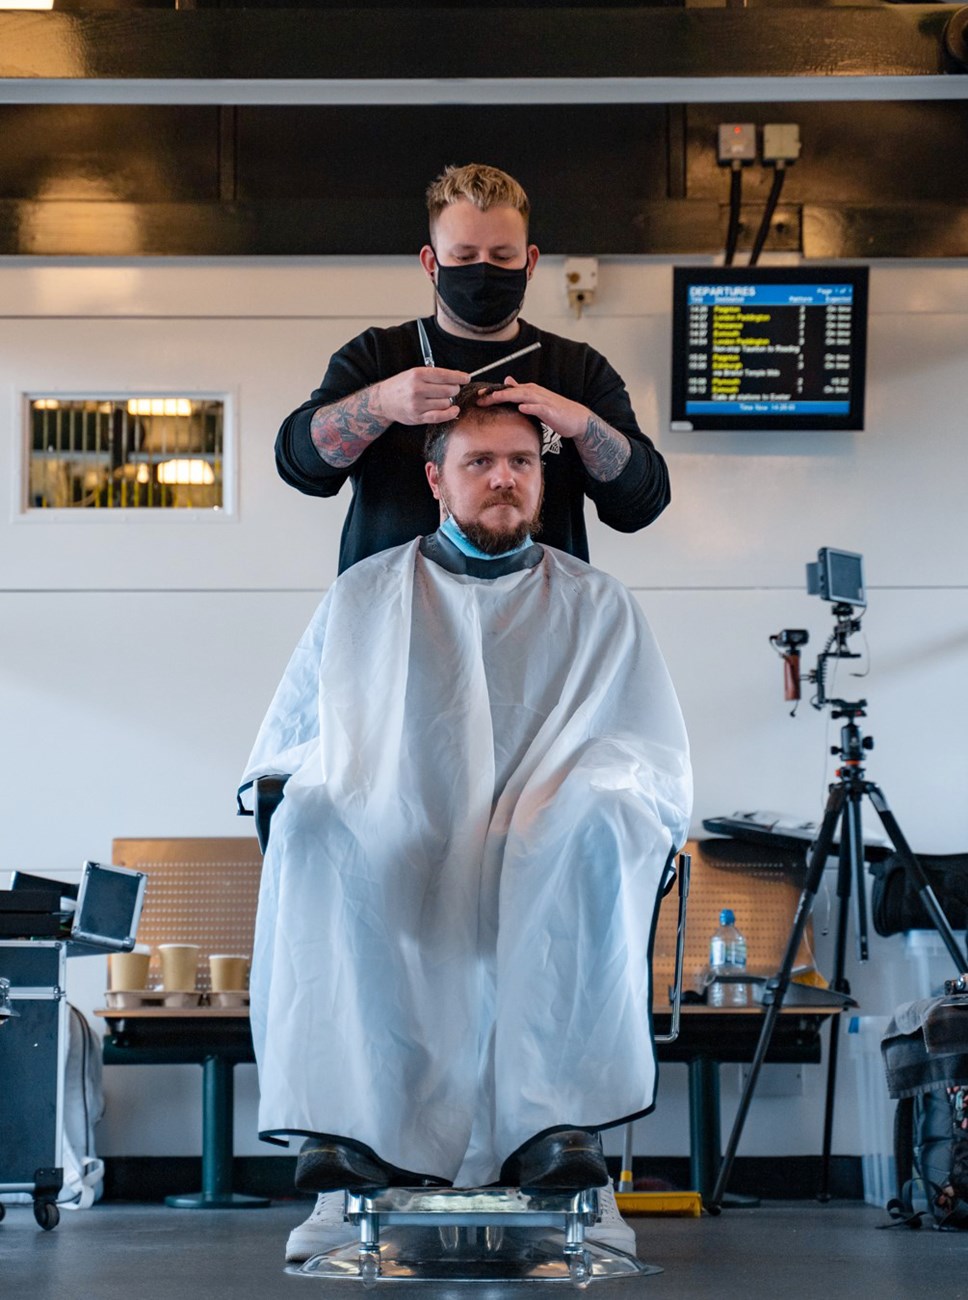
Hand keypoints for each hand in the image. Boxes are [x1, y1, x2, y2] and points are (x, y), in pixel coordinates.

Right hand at [373, 366, 468, 426]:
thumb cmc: (402, 385)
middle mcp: (417, 389)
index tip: (466, 378)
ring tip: (442, 398)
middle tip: (452, 389)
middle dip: (455, 389)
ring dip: (449, 401)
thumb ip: (435, 375)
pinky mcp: (418, 417)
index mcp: (417, 374)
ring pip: (446, 403)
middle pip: (449, 390)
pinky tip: (454, 410)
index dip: (459, 377)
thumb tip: (458, 376)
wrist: (383, 400)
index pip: (445, 375)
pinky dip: (450, 414)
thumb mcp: (415, 373)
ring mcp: (417, 404)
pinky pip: (440, 416)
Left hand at [476, 376, 590, 440]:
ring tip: (495, 398)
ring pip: (523, 396)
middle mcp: (535, 393)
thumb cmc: (555, 411)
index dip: (492, 392)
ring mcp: (543, 401)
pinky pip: (539, 408)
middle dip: (495, 394)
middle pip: (512, 391)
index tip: (477, 396)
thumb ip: (521, 391)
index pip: (507, 390)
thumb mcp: (535, 400)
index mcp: (529, 391)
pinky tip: (521, 408)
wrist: (576, 419)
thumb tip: (507, 381)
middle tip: (479, 398)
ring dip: (509, 397)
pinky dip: (530, 407)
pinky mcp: (551, 411)